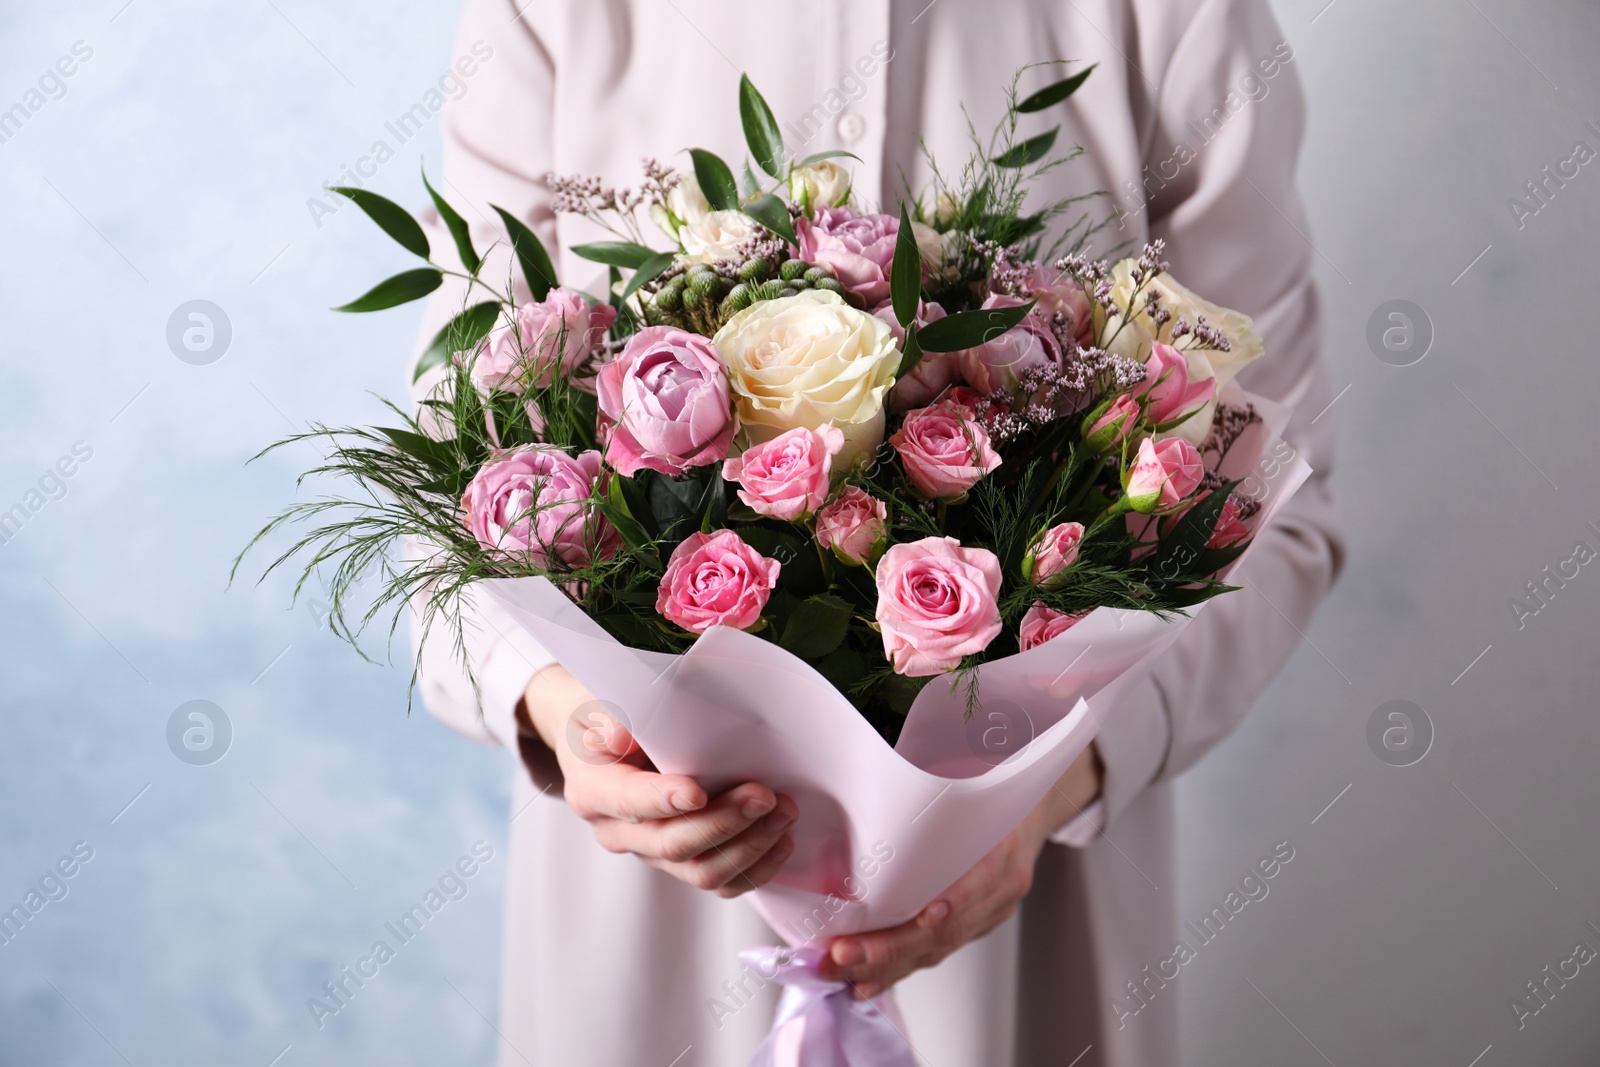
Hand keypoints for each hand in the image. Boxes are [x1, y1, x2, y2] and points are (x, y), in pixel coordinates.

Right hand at [519, 665, 796, 897]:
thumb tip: (621, 736)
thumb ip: (613, 718)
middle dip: (723, 823)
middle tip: (763, 796)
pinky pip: (720, 882)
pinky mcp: (679, 862)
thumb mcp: (598, 704)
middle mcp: (619, 831)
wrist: (597, 736)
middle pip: (672, 844)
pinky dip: (755, 867)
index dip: (662, 800)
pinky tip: (781, 841)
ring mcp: (650, 852)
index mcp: (594, 791)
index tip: (698, 792)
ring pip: (701, 871)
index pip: (628, 803)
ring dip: (749, 847)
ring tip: (783, 814)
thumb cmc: (604, 715)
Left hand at [820, 743, 1102, 997]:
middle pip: (947, 928)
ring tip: (839, 973)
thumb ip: (938, 789)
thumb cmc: (992, 780)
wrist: (1034, 803)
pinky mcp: (979, 924)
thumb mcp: (974, 773)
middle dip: (890, 947)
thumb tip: (876, 781)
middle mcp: (1004, 885)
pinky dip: (898, 969)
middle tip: (840, 953)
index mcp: (1005, 843)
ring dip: (884, 966)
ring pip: (938, 949)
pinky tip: (864, 982)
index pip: (979, 880)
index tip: (919, 918)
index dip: (950, 903)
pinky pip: (937, 952)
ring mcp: (994, 910)